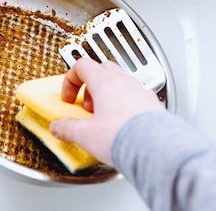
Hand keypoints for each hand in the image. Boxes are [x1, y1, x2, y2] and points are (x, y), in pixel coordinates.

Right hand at [49, 58, 163, 164]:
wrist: (156, 149)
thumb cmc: (125, 136)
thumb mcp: (85, 135)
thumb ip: (67, 128)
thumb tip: (58, 128)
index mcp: (104, 82)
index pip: (82, 66)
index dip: (70, 80)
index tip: (69, 98)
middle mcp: (124, 82)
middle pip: (102, 69)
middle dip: (90, 86)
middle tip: (86, 105)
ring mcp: (140, 92)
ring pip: (121, 82)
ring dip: (109, 95)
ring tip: (104, 116)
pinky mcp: (153, 105)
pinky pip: (136, 97)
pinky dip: (126, 105)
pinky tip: (123, 124)